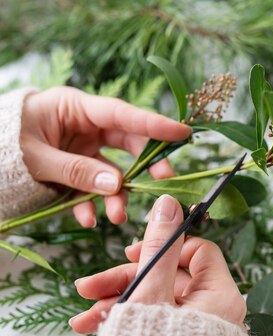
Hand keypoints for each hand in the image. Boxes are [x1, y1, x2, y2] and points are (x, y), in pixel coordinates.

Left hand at [19, 87, 190, 226]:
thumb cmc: (4, 144)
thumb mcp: (35, 157)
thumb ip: (76, 171)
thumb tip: (117, 185)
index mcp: (74, 108)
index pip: (122, 114)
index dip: (154, 125)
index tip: (183, 133)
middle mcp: (84, 125)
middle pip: (127, 143)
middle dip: (145, 167)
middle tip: (162, 184)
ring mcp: (82, 147)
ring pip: (112, 170)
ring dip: (117, 195)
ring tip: (117, 217)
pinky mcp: (76, 167)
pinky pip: (92, 185)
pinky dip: (92, 203)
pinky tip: (88, 219)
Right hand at [69, 194, 246, 333]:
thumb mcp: (151, 293)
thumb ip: (159, 247)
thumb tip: (169, 203)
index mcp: (221, 296)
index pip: (199, 251)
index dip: (164, 246)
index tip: (131, 249)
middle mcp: (216, 312)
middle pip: (170, 277)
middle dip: (125, 279)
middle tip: (89, 285)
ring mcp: (201, 331)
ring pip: (159, 301)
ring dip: (119, 302)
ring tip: (84, 316)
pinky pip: (159, 323)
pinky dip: (131, 321)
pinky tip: (95, 327)